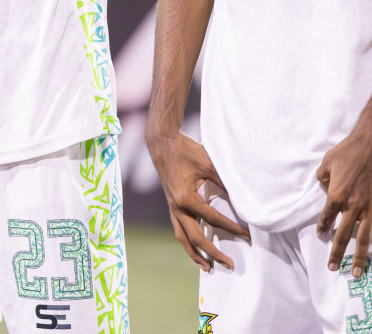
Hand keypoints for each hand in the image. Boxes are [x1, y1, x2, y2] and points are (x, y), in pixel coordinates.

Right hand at [148, 129, 248, 269]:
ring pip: (182, 237)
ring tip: (207, 267)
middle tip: (229, 264)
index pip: (213, 219)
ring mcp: (172, 207)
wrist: (163, 143)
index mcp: (185, 198)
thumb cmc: (186, 151)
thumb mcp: (209, 164)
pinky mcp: (171, 205)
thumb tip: (242, 199)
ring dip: (195, 254)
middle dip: (212, 253)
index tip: (248, 234)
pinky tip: (195, 247)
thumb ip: (224, 183)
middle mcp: (177, 207)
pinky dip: (187, 241)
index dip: (232, 228)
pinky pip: (178, 229)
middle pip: (195, 237)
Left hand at [317, 123, 371, 276]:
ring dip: (359, 257)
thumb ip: (323, 181)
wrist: (371, 145)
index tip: (321, 236)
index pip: (326, 218)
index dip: (322, 228)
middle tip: (333, 268)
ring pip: (364, 238)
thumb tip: (327, 191)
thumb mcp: (326, 164)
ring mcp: (370, 208)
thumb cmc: (348, 152)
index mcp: (336, 196)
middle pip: (343, 236)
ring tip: (356, 272)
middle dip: (337, 254)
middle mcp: (353, 206)